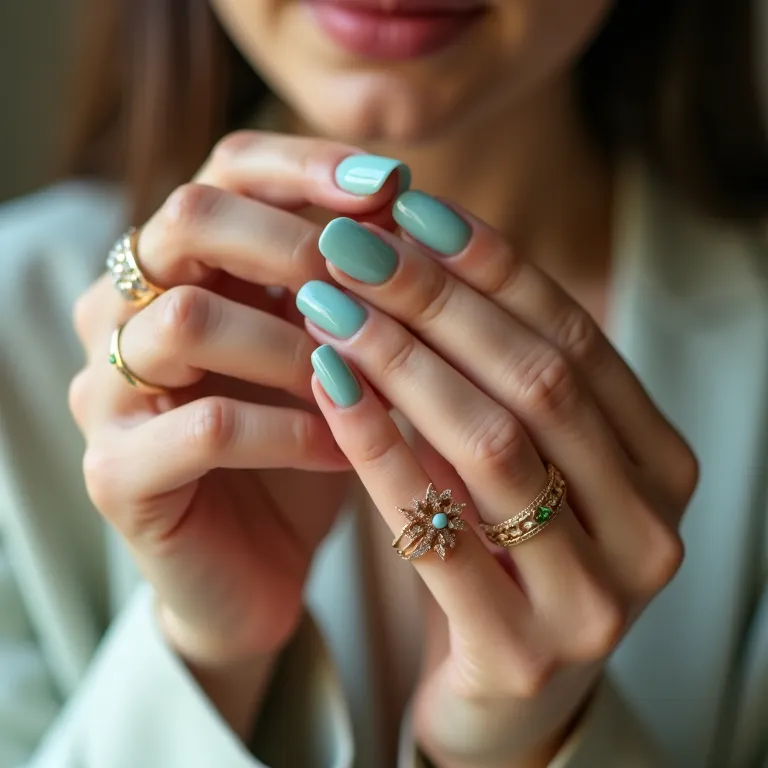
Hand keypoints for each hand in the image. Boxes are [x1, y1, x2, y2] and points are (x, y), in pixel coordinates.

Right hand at [69, 132, 403, 733]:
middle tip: (373, 280)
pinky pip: (206, 427)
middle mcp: (122, 310)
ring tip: (363, 376)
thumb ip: (351, 285)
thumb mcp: (331, 354)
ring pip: (187, 320)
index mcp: (177, 266)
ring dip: (294, 343)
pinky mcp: (115, 472)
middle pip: (189, 219)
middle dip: (298, 244)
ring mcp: (106, 390)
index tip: (394, 185)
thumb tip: (407, 205)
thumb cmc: (302, 447)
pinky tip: (346, 448)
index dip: (309, 166)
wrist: (256, 565)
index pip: (227, 170)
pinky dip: (290, 431)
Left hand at [301, 196, 697, 766]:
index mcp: (660, 463)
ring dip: (402, 360)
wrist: (503, 697)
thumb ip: (497, 377)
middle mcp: (651, 524)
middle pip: (536, 377)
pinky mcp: (525, 652)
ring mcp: (600, 597)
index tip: (410, 207)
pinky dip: (381, 447)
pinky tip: (328, 386)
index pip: (572, 335)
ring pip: (492, 443)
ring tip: (326, 304)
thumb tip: (418, 245)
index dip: (491, 264)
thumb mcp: (516, 461)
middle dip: (436, 300)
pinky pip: (441, 531)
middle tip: (350, 245)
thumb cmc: (506, 557)